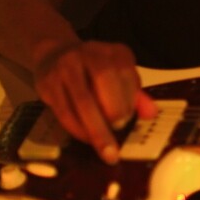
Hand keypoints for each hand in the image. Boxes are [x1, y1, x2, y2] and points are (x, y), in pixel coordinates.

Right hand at [32, 40, 157, 163]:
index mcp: (115, 52)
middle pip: (103, 78)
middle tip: (119, 129)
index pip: (124, 71)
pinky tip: (87, 139)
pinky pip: (64, 109)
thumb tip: (151, 114)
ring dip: (95, 126)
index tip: (130, 119)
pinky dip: (77, 128)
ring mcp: (66, 66)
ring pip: (82, 99)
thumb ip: (135, 95)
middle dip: (113, 108)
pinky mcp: (48, 83)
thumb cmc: (94, 71)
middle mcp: (90, 53)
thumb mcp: (119, 76)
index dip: (128, 97)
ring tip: (106, 147)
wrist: (55, 55)